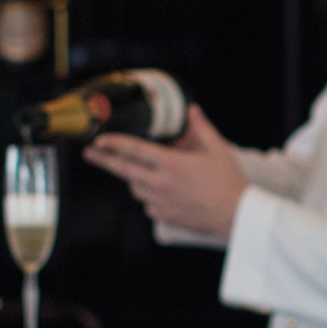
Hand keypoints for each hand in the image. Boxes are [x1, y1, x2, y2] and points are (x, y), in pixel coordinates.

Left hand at [89, 103, 248, 238]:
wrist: (236, 215)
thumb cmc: (229, 181)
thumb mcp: (217, 149)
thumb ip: (201, 128)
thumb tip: (192, 110)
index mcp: (171, 164)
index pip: (134, 150)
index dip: (114, 143)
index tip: (100, 139)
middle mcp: (161, 183)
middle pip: (124, 171)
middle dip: (103, 160)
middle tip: (89, 153)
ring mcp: (162, 202)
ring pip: (135, 188)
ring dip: (134, 178)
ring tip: (141, 171)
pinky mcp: (166, 217)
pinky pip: (148, 205)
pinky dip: (149, 197)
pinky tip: (160, 192)